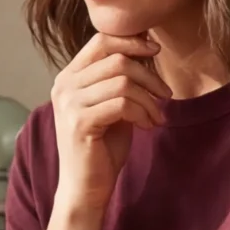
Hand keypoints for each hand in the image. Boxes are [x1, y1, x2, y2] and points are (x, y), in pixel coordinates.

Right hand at [48, 31, 168, 213]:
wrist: (86, 188)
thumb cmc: (102, 147)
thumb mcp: (112, 105)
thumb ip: (120, 79)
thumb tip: (146, 47)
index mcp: (69, 77)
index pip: (101, 41)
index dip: (132, 41)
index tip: (156, 50)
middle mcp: (64, 86)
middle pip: (116, 59)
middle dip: (149, 75)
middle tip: (165, 94)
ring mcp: (69, 104)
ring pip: (122, 81)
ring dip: (148, 99)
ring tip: (156, 115)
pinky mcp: (80, 122)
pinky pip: (123, 103)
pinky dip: (142, 112)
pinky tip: (148, 126)